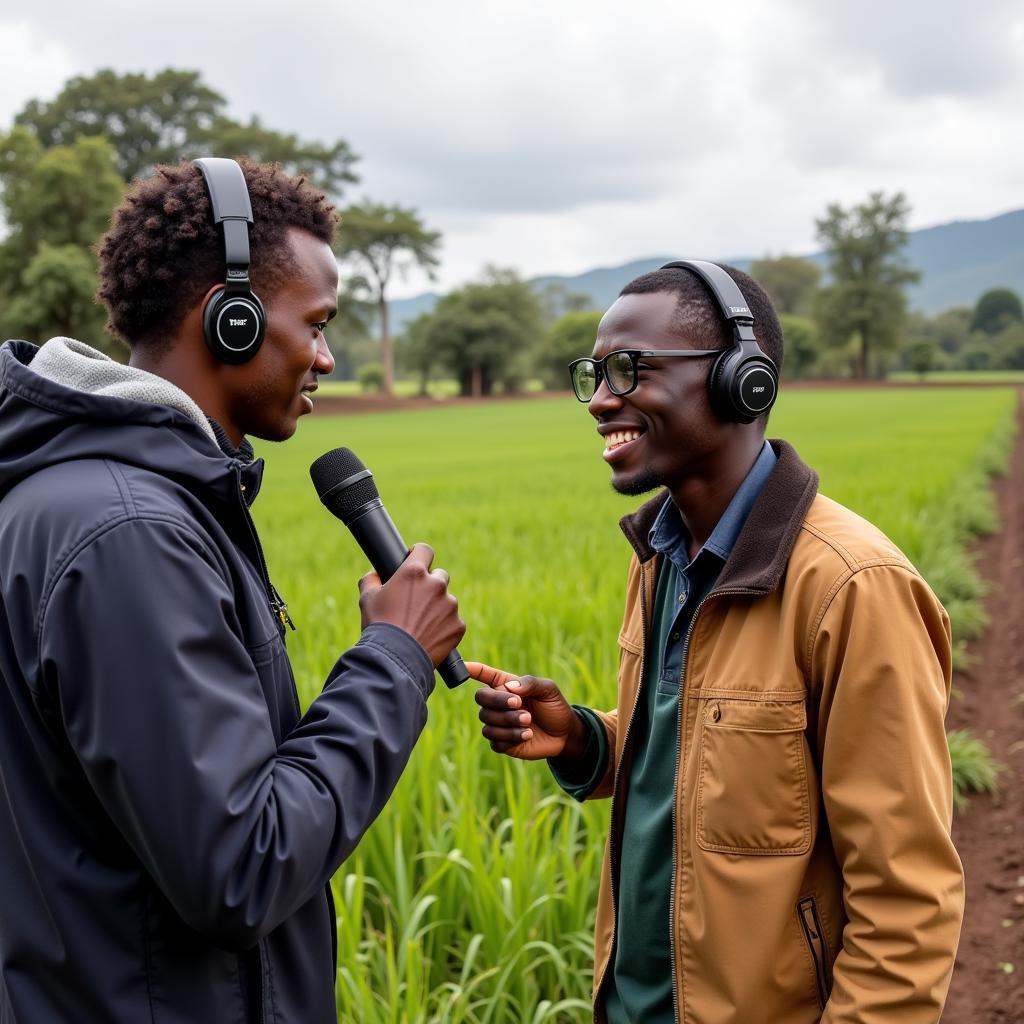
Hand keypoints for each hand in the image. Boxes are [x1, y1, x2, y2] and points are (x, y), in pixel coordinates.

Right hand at [358, 543, 464, 665]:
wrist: (395, 660)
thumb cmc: (379, 627)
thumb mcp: (367, 598)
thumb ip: (371, 579)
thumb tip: (374, 574)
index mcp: (414, 572)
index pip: (425, 550)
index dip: (420, 556)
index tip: (417, 562)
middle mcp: (436, 584)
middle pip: (439, 576)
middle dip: (430, 586)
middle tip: (416, 603)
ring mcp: (450, 605)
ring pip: (447, 601)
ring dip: (438, 608)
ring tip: (420, 625)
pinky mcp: (458, 625)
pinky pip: (453, 621)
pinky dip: (444, 627)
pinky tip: (429, 636)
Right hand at [467, 661, 586, 760]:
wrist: (564, 735)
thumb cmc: (554, 707)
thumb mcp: (548, 689)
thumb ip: (530, 683)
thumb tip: (509, 687)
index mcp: (506, 685)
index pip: (483, 674)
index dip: (471, 669)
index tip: (463, 666)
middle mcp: (498, 703)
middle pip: (481, 698)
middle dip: (498, 702)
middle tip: (520, 705)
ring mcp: (498, 723)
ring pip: (487, 721)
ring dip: (508, 722)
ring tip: (528, 723)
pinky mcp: (501, 742)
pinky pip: (494, 741)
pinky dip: (510, 738)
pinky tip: (527, 735)